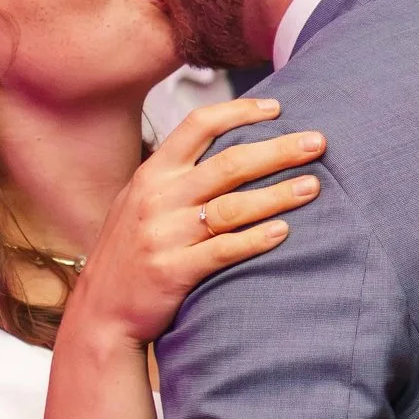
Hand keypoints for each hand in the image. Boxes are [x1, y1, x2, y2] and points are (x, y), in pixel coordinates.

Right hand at [68, 96, 327, 348]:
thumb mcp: (140, 201)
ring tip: (313, 187)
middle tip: (317, 143)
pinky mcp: (173, 270)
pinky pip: (223, 250)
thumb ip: (177, 176)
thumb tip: (230, 147)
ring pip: (233, 207)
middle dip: (278, 150)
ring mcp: (165, 234)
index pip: (198, 126)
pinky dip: (256, 240)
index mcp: (153, 173)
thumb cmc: (131, 251)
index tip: (277, 109)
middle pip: (229, 164)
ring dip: (278, 194)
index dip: (240, 111)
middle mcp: (158, 198)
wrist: (101, 310)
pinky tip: (284, 231)